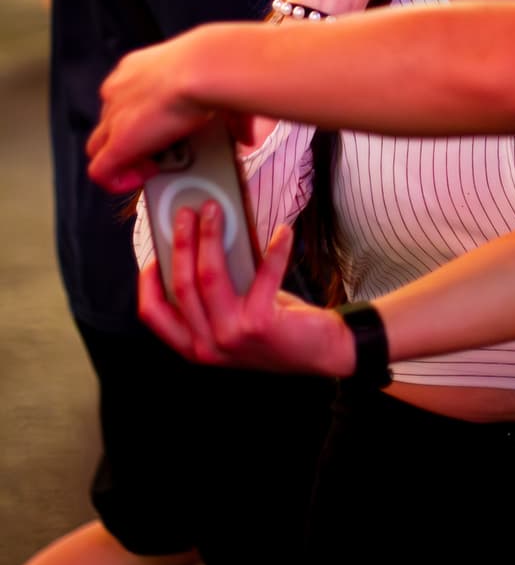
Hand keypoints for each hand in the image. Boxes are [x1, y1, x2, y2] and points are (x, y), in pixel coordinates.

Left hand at [87, 28, 251, 193]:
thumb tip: (246, 135)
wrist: (205, 68)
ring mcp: (114, 116)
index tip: (165, 131)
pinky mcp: (117, 144)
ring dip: (126, 160)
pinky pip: (101, 172)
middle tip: (161, 150)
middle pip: (109, 123)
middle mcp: (119, 88)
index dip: (142, 120)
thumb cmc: (215, 67)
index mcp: (139, 67)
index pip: (125, 98)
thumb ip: (227, 110)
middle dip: (131, 139)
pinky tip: (145, 177)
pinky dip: (119, 181)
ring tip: (157, 165)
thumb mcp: (217, 82)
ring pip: (101, 147)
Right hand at [140, 204, 354, 376]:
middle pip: (182, 284)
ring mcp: (231, 337)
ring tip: (215, 210)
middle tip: (187, 212)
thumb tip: (202, 237)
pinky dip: (275, 250)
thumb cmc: (272, 324)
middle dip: (181, 242)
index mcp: (193, 344)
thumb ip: (214, 290)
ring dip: (210, 237)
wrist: (318, 354)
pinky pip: (264, 275)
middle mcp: (207, 345)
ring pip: (210, 277)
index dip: (147, 281)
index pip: (153, 314)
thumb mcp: (232, 314)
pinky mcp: (261, 325)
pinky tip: (283, 231)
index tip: (154, 250)